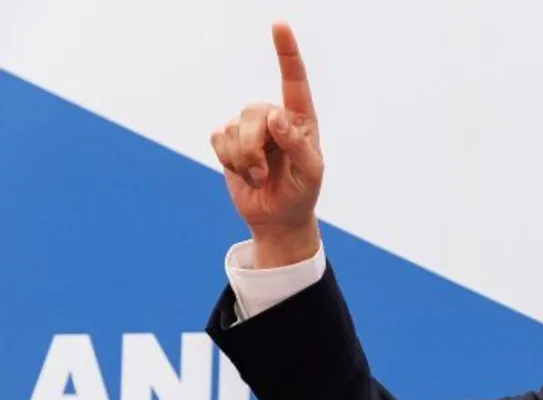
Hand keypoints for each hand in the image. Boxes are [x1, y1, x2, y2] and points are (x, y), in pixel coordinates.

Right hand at [209, 20, 323, 267]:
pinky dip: (228, 160)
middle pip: (252, 113)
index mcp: (301, 120)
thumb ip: (297, 144)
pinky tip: (243, 172)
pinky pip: (217, 138)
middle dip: (254, 147)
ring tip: (259, 176)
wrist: (277, 218)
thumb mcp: (310, 174)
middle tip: (265, 173)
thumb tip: (276, 116)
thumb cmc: (301, 193)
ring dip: (243, 160)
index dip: (286, 52)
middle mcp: (274, 117)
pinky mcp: (229, 140)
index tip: (279, 24)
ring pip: (232, 128)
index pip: (294, 80)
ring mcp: (249, 127)